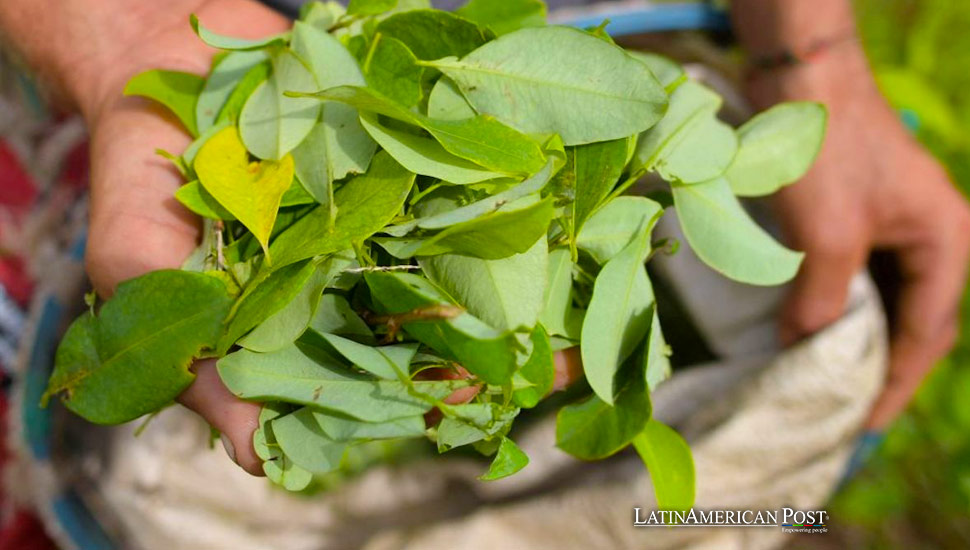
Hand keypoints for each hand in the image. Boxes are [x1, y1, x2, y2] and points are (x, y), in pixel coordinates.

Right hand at [66, 0, 583, 472]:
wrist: (155, 58)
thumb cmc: (143, 178)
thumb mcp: (145, 272)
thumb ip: (196, 361)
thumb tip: (256, 456)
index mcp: (309, 315)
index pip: (381, 372)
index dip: (435, 394)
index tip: (495, 404)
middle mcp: (356, 267)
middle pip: (439, 316)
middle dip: (501, 339)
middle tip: (563, 358)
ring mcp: (385, 207)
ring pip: (464, 248)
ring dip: (523, 269)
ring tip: (583, 285)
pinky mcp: (400, 146)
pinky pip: (457, 168)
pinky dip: (502, 182)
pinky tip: (554, 199)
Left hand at [745, 42, 969, 428]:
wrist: (800, 75)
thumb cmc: (824, 152)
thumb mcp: (827, 236)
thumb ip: (820, 301)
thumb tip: (800, 349)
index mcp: (944, 241)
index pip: (926, 333)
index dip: (894, 382)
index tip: (860, 425)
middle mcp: (928, 235)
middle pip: (908, 320)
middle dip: (875, 365)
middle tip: (840, 412)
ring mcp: (892, 222)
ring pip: (876, 298)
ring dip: (850, 337)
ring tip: (822, 383)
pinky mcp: (856, 213)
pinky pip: (851, 274)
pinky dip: (830, 304)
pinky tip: (805, 329)